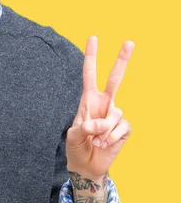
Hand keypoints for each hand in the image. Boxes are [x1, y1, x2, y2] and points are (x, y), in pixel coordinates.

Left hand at [66, 36, 133, 179]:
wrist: (86, 165)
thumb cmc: (76, 146)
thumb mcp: (72, 135)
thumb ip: (84, 128)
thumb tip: (100, 124)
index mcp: (88, 99)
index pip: (89, 74)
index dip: (91, 56)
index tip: (93, 37)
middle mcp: (104, 103)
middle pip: (115, 78)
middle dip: (122, 60)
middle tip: (130, 41)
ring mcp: (115, 115)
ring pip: (114, 114)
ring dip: (102, 131)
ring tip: (94, 140)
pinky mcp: (124, 129)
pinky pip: (120, 128)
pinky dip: (109, 138)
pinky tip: (103, 144)